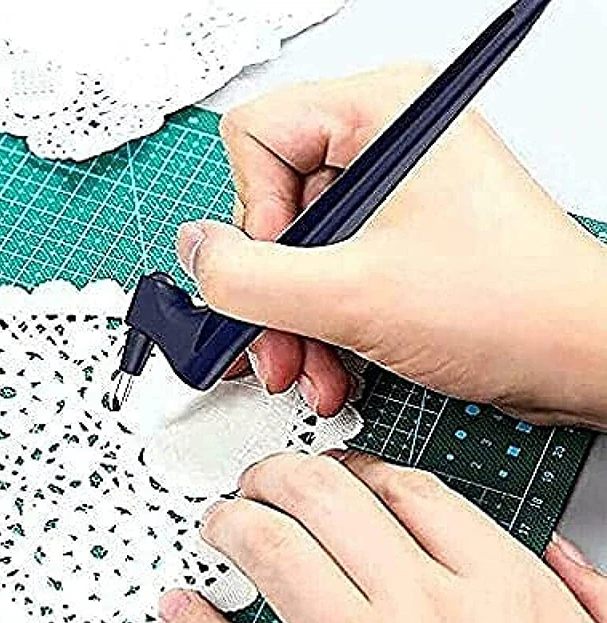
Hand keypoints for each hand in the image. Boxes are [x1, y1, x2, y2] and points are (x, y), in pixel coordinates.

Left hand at [159, 452, 606, 622]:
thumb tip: (559, 556)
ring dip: (232, 525)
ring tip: (219, 524)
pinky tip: (181, 609)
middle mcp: (427, 614)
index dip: (357, 468)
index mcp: (497, 589)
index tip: (337, 472)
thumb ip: (582, 597)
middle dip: (278, 476)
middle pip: (327, 500)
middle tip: (259, 482)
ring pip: (276, 555)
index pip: (407, 490)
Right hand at [177, 65, 606, 427]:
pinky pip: (330, 275)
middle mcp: (385, 145)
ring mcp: (393, 197)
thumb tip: (195, 254)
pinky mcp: (399, 242)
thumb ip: (246, 276)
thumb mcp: (349, 296)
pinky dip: (320, 327)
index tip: (276, 274)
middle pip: (272, 206)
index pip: (255, 137)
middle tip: (271, 345)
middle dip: (270, 293)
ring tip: (306, 370)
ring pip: (298, 253)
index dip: (250, 217)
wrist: (577, 360)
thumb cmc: (509, 306)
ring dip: (292, 323)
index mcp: (381, 111)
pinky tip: (331, 369)